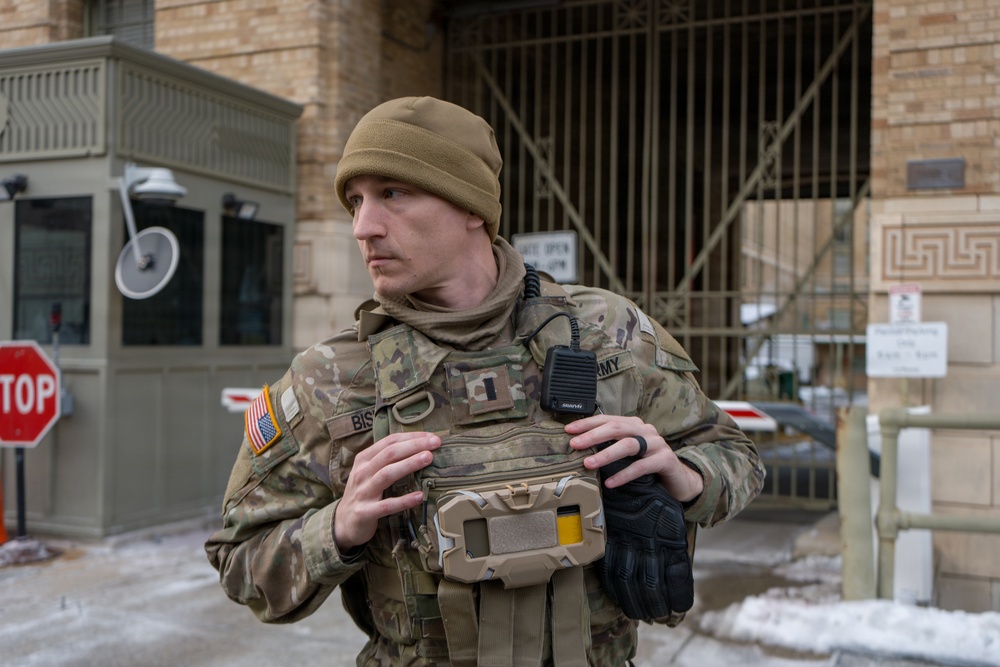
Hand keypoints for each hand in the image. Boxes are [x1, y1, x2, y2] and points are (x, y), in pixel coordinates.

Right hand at [334, 431, 439, 550]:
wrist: (342, 522)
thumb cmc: (362, 493)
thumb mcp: (369, 472)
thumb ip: (387, 460)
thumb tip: (418, 447)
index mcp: (364, 459)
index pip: (389, 441)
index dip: (411, 437)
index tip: (431, 436)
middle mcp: (362, 473)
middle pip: (389, 454)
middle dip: (413, 446)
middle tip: (434, 443)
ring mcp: (362, 492)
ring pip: (387, 474)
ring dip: (409, 464)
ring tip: (428, 458)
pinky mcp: (365, 512)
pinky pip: (387, 505)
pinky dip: (404, 500)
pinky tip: (419, 496)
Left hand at [565, 415, 702, 502]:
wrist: (679, 479)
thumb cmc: (649, 465)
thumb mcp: (628, 454)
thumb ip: (610, 448)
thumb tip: (581, 451)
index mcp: (634, 425)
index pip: (608, 419)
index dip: (587, 423)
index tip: (569, 430)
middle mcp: (645, 430)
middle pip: (617, 428)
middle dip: (593, 435)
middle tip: (575, 444)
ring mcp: (657, 444)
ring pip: (629, 444)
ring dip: (606, 454)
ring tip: (589, 463)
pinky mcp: (666, 460)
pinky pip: (642, 466)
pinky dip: (624, 474)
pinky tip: (611, 482)